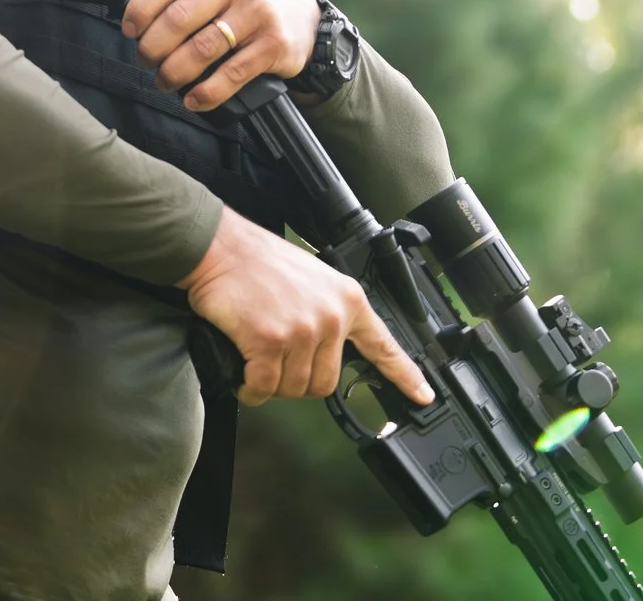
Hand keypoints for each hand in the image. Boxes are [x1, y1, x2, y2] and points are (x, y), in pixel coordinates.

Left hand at [119, 0, 316, 112]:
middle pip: (178, 19)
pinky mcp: (274, 44)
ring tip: (165, 80)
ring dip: (173, 73)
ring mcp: (259, 10)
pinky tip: (194, 99)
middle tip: (146, 60)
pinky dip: (206, 93)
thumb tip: (139, 19)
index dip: (140, 10)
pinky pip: (230, 75)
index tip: (131, 30)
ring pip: (200, 50)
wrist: (306, 13)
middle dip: (152, 47)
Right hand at [177, 208, 434, 407]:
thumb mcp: (313, 279)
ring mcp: (302, 330)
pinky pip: (263, 387)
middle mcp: (331, 317)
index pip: (383, 345)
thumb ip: (327, 313)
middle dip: (298, 382)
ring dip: (271, 385)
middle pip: (325, 383)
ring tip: (257, 361)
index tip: (422, 395)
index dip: (404, 375)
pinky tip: (244, 376)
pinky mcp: (270, 341)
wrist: (220, 247)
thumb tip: (322, 352)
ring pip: (294, 388)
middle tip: (277, 364)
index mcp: (347, 300)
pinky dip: (251, 389)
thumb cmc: (258, 262)